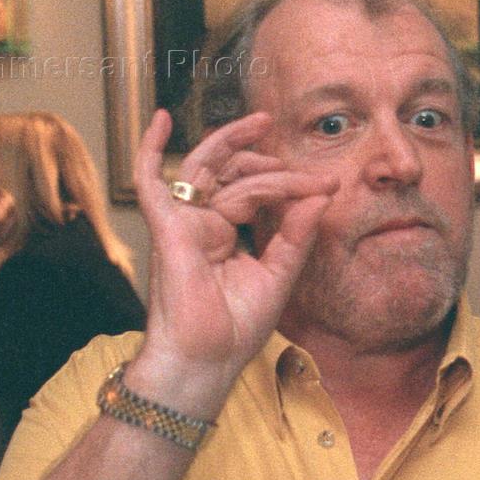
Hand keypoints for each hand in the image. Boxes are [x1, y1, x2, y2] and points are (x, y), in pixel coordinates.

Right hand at [128, 109, 335, 411]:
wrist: (206, 360)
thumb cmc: (235, 330)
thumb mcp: (278, 277)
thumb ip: (297, 236)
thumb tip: (321, 196)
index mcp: (226, 237)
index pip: (257, 194)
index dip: (291, 186)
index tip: (329, 187)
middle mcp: (202, 225)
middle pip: (234, 176)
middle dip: (270, 166)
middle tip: (308, 170)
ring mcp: (183, 223)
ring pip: (209, 170)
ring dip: (233, 143)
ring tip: (262, 123)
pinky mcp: (167, 228)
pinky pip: (150, 180)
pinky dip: (151, 149)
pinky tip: (162, 119)